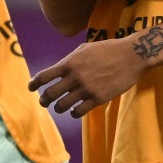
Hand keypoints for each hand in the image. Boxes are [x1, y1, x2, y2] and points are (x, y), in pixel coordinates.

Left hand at [28, 37, 145, 117]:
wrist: (131, 56)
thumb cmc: (109, 49)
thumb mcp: (85, 49)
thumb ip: (71, 60)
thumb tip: (59, 69)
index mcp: (70, 62)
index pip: (44, 76)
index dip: (34, 84)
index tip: (31, 88)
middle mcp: (75, 76)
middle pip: (50, 94)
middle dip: (44, 100)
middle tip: (45, 102)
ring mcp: (86, 88)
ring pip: (62, 106)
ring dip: (59, 108)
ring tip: (60, 107)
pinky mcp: (97, 98)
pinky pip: (78, 112)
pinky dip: (74, 113)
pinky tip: (75, 111)